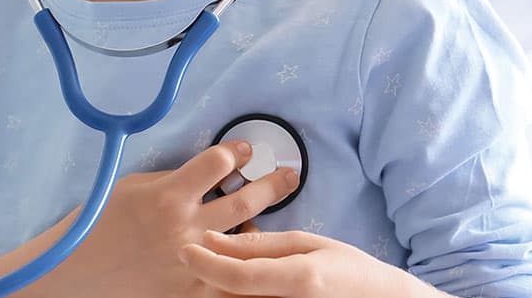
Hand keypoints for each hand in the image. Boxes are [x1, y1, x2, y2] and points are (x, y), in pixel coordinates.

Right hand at [30, 140, 298, 297]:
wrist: (79, 272)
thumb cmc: (100, 223)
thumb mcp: (133, 187)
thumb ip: (172, 180)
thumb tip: (208, 171)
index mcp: (168, 196)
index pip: (218, 163)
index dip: (237, 152)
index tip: (246, 150)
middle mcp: (185, 228)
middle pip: (245, 201)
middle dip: (273, 184)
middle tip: (290, 174)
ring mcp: (191, 263)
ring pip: (246, 241)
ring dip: (267, 224)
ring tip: (278, 215)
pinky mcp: (190, 292)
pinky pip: (230, 277)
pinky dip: (246, 264)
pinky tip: (258, 257)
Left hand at [178, 229, 434, 297]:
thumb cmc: (346, 270)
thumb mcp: (307, 245)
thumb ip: (259, 245)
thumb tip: (212, 239)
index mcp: (299, 280)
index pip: (236, 276)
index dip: (205, 263)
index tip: (185, 249)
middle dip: (206, 280)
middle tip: (196, 259)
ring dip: (217, 291)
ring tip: (216, 273)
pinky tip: (237, 286)